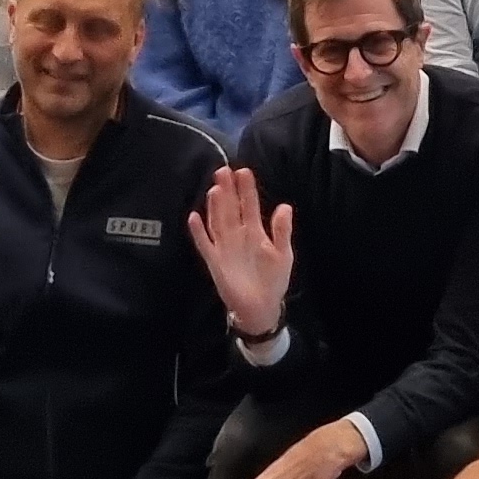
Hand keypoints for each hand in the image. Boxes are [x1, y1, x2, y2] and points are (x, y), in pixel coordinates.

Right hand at [187, 166, 294, 341]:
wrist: (261, 307)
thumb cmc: (274, 279)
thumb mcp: (283, 254)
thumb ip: (282, 231)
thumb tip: (285, 206)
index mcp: (255, 231)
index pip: (250, 205)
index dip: (247, 189)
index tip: (243, 171)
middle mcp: (237, 234)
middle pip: (231, 208)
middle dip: (228, 190)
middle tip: (223, 171)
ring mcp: (224, 246)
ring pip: (217, 221)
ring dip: (215, 206)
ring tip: (215, 189)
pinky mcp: (214, 260)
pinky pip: (204, 243)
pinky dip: (198, 231)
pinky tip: (193, 217)